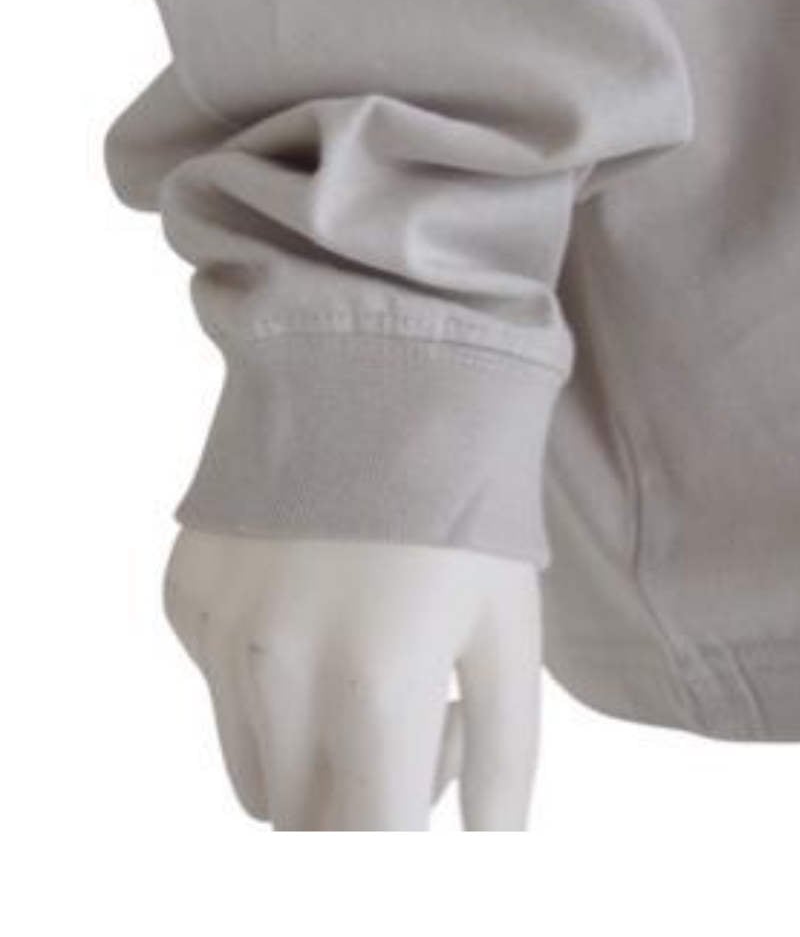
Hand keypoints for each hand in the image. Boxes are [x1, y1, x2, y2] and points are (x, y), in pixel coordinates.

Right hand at [164, 528, 540, 830]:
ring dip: (312, 758)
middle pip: (301, 825)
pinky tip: (314, 604)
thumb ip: (503, 762)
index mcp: (375, 685)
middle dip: (362, 814)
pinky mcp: (185, 595)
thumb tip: (492, 855)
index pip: (364, 850)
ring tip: (367, 667)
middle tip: (419, 735)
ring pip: (257, 773)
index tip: (412, 828)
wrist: (375, 363)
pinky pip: (222, 690)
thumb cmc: (465, 497)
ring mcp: (218, 630)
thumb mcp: (508, 630)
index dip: (392, 864)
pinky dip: (269, 688)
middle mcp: (276, 669)